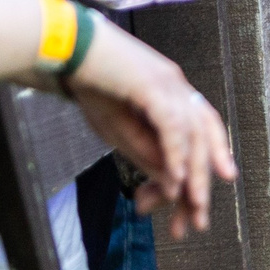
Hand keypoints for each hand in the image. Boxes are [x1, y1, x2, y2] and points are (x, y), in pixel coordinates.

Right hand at [67, 23, 233, 240]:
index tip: (193, 210)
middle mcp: (177, 87)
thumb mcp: (119, 132)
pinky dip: (176, 152)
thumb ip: (146, 154)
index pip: (200, 135)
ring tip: (193, 205)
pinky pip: (173, 123)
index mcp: (172, 96)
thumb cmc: (90, 87)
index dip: (202, 171)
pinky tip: (176, 178)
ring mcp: (168, 82)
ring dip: (194, 173)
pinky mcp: (152, 83)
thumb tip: (172, 186)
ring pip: (195, 133)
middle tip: (198, 219)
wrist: (65, 51)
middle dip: (202, 181)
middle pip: (204, 136)